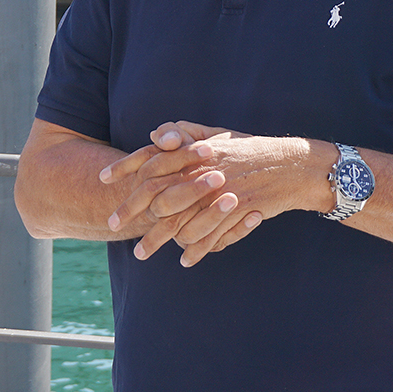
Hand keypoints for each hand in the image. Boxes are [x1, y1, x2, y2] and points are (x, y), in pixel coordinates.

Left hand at [104, 122, 311, 266]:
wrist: (290, 165)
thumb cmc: (248, 148)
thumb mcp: (214, 133)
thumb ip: (182, 132)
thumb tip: (154, 135)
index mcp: (193, 151)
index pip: (150, 158)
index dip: (125, 168)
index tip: (102, 179)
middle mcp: (201, 172)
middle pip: (157, 195)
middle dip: (132, 211)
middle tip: (114, 224)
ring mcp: (218, 195)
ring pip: (179, 222)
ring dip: (158, 240)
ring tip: (141, 253)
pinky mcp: (235, 213)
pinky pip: (209, 237)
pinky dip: (195, 251)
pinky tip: (184, 259)